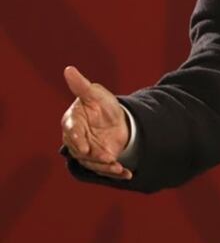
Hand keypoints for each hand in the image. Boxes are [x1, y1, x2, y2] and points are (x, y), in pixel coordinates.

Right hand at [60, 65, 132, 179]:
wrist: (116, 118)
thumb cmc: (101, 104)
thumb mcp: (95, 94)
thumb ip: (81, 85)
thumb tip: (69, 69)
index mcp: (72, 121)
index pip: (71, 131)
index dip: (76, 139)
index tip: (83, 147)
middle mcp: (76, 139)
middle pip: (81, 151)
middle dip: (94, 156)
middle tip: (108, 159)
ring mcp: (87, 151)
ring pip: (92, 163)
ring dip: (105, 167)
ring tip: (119, 168)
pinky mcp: (98, 160)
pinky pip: (105, 168)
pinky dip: (116, 172)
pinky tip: (127, 173)